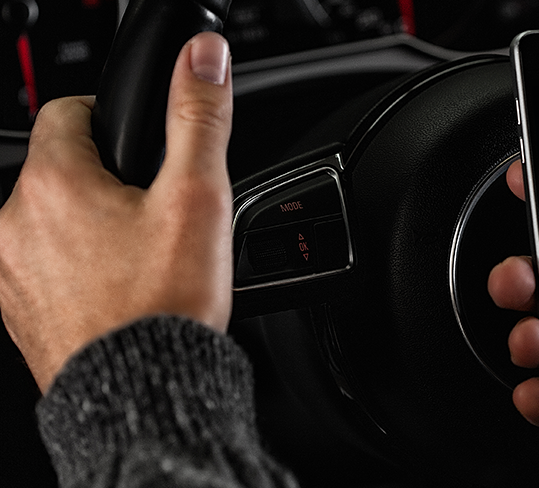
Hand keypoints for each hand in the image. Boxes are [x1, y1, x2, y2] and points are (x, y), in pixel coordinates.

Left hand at [0, 32, 233, 392]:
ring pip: (52, 220)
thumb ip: (199, 117)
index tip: (150, 155)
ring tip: (144, 260)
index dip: (117, 123)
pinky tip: (119, 291)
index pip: (71, 112)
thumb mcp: (198, 198)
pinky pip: (44, 267)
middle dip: (109, 181)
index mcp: (53, 182)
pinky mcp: (15, 310)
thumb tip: (204, 56)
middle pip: (63, 169)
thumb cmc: (164, 304)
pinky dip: (77, 269)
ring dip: (91, 226)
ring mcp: (7, 271)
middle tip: (160, 215)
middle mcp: (12, 221)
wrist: (141, 394)